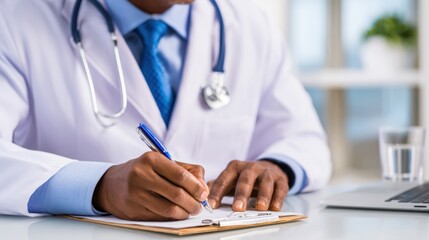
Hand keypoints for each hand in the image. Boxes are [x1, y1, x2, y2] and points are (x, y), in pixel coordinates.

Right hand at [92, 152, 208, 220]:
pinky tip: (177, 213)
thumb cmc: (143, 171)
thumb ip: (187, 171)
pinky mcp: (134, 210)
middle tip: (199, 205)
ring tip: (190, 210)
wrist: (112, 184)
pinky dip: (173, 217)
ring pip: (170, 209)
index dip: (196, 187)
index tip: (204, 193)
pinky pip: (161, 217)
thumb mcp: (163, 162)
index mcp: (152, 159)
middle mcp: (142, 175)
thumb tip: (204, 188)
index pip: (180, 175)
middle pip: (177, 194)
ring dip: (185, 212)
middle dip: (194, 203)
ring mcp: (137, 194)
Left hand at [207, 160, 287, 211]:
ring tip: (260, 207)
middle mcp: (250, 168)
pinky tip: (275, 207)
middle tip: (237, 208)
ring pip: (265, 182)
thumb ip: (217, 186)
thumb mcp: (231, 178)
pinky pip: (280, 188)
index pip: (224, 180)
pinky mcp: (280, 179)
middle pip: (245, 180)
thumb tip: (203, 194)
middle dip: (241, 195)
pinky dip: (278, 198)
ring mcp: (266, 172)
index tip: (212, 205)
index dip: (217, 193)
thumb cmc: (246, 177)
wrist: (270, 168)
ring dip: (263, 195)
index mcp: (234, 168)